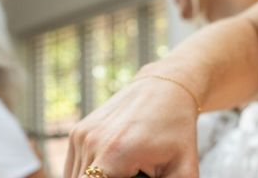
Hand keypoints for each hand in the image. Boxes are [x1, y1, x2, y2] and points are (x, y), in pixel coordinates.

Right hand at [64, 74, 199, 177]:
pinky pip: (73, 169)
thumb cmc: (177, 131)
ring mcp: (81, 134)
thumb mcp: (184, 170)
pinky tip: (109, 173)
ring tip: (125, 172)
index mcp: (116, 154)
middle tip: (131, 176)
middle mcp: (92, 142)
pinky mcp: (78, 131)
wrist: (164, 89)